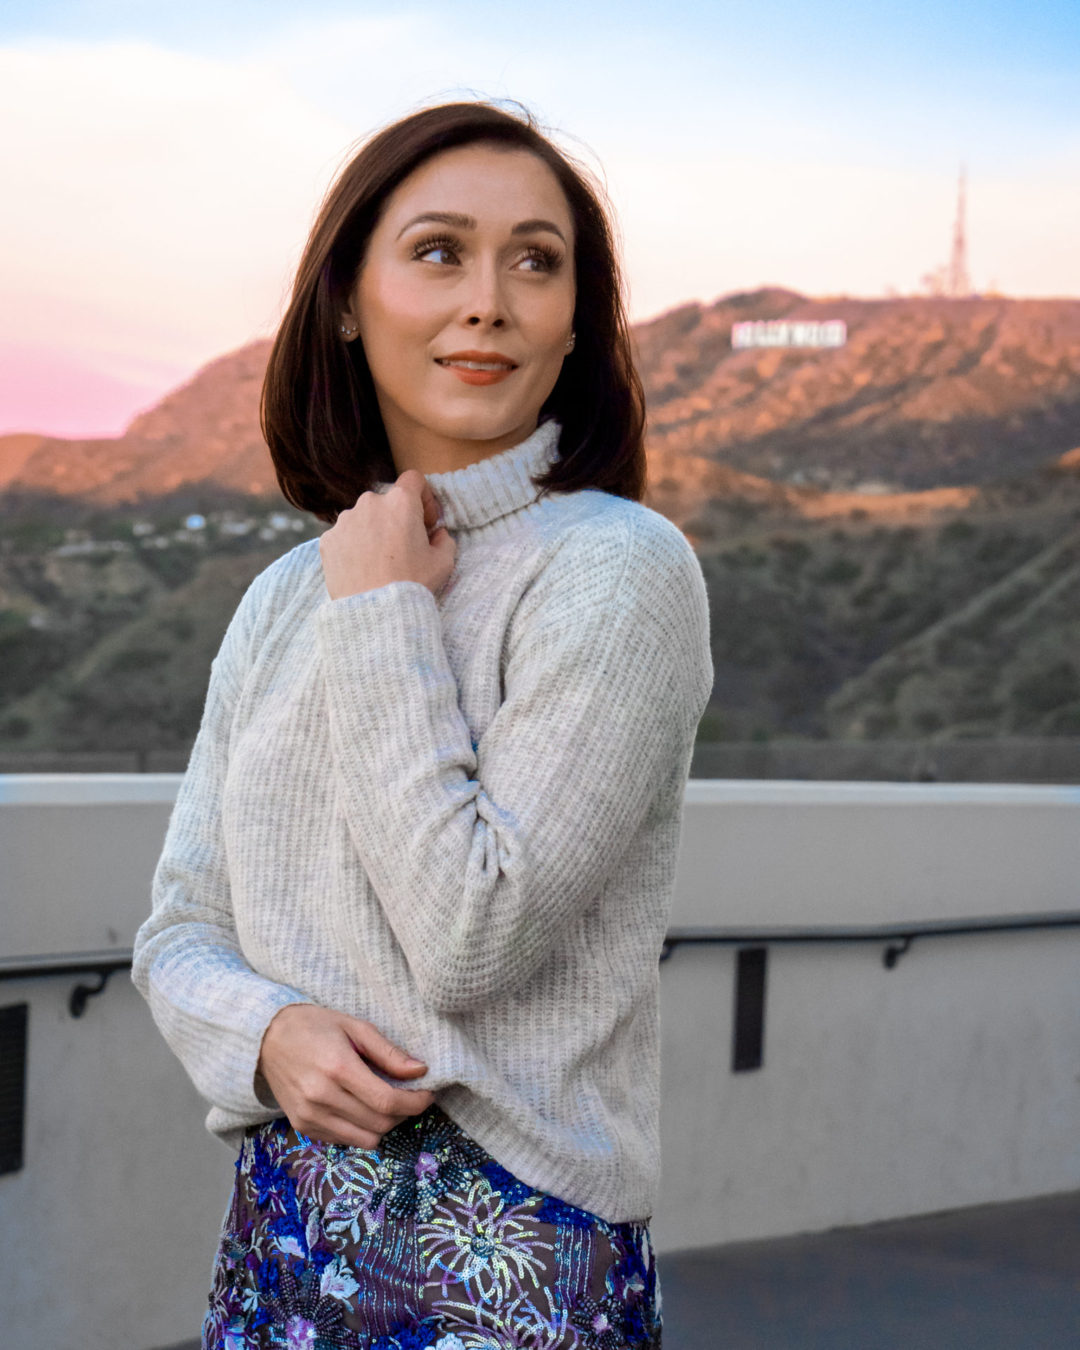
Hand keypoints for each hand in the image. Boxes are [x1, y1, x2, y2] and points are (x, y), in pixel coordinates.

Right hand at [256, 1004, 434, 1148]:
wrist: (266, 1038)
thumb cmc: (314, 1026)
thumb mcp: (355, 1027)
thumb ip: (388, 1052)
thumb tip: (420, 1071)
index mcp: (338, 1068)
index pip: (386, 1101)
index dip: (414, 1103)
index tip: (427, 1094)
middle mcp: (322, 1097)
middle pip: (379, 1124)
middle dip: (403, 1114)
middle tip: (409, 1096)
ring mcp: (310, 1116)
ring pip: (365, 1139)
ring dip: (384, 1125)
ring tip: (385, 1103)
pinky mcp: (302, 1127)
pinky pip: (344, 1141)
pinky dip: (361, 1130)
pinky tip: (360, 1108)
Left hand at [319, 470, 456, 600]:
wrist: (375, 613)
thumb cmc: (412, 584)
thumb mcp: (443, 562)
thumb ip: (444, 540)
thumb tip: (437, 534)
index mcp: (401, 502)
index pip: (414, 479)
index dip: (423, 497)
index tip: (425, 521)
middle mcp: (369, 503)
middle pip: (387, 501)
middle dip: (396, 518)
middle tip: (403, 547)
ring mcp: (345, 521)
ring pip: (363, 518)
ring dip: (373, 531)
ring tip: (379, 562)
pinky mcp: (328, 540)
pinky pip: (344, 536)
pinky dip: (353, 547)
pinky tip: (362, 568)